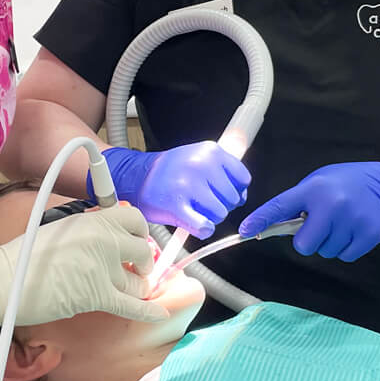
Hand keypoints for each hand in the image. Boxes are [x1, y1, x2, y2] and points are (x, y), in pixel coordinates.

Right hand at [0, 203, 167, 326]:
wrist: (1, 280)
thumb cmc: (23, 254)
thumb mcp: (58, 227)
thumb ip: (87, 227)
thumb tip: (109, 232)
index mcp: (93, 219)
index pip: (134, 218)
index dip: (138, 231)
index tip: (134, 240)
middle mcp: (104, 240)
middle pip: (143, 250)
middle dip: (142, 261)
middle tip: (133, 268)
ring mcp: (104, 268)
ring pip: (139, 281)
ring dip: (137, 286)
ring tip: (128, 288)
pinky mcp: (97, 296)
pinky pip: (133, 306)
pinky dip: (148, 312)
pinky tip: (159, 316)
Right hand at [94, 142, 250, 238]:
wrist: (136, 177)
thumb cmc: (170, 170)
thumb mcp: (198, 156)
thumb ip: (222, 169)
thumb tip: (243, 191)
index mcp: (210, 151)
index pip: (243, 178)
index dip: (236, 190)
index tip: (222, 193)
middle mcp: (201, 165)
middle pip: (233, 199)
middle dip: (222, 205)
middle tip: (204, 202)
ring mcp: (188, 185)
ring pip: (220, 214)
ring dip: (210, 217)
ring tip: (195, 210)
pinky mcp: (176, 206)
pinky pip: (205, 226)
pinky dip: (203, 229)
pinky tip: (194, 223)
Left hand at [238, 163, 379, 261]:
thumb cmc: (344, 184)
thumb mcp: (318, 184)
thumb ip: (296, 204)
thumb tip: (270, 228)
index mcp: (313, 189)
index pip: (280, 206)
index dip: (261, 220)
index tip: (245, 230)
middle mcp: (331, 204)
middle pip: (304, 245)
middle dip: (308, 240)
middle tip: (320, 226)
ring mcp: (351, 220)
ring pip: (326, 252)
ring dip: (330, 243)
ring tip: (341, 223)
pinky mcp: (368, 234)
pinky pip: (345, 256)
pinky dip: (347, 248)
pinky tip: (353, 230)